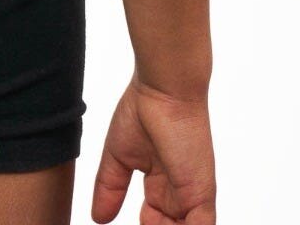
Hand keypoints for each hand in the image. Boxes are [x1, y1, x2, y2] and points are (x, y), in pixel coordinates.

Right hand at [92, 77, 215, 223]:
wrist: (164, 89)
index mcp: (160, 183)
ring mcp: (191, 196)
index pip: (154, 221)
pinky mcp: (201, 196)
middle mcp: (178, 193)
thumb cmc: (143, 109)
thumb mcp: (118, 156)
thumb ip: (110, 187)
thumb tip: (98, 217)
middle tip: (140, 224)